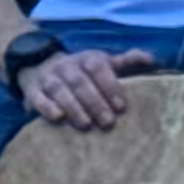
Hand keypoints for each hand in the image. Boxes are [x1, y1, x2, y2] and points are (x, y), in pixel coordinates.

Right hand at [16, 46, 157, 129]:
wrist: (39, 65)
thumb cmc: (80, 71)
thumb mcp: (101, 62)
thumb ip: (125, 62)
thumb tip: (151, 59)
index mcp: (85, 58)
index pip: (98, 67)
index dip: (110, 86)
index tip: (121, 107)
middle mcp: (65, 66)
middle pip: (80, 81)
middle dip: (95, 102)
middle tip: (108, 123)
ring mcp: (47, 78)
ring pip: (59, 90)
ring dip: (74, 107)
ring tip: (86, 125)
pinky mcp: (32, 91)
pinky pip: (37, 98)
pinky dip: (46, 107)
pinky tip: (58, 118)